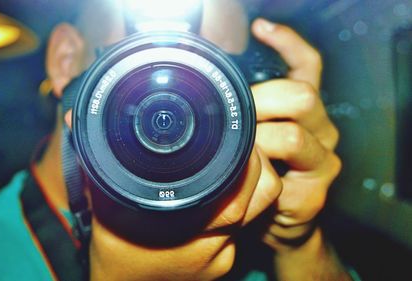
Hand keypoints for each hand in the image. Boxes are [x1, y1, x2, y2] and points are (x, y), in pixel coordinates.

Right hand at [87, 147, 281, 280]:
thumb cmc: (113, 251)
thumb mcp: (103, 204)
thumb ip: (98, 162)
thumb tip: (77, 121)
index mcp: (186, 224)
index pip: (240, 182)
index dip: (247, 155)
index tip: (238, 135)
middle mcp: (211, 244)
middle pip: (261, 194)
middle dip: (256, 163)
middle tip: (239, 145)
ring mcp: (221, 258)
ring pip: (256, 212)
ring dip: (251, 185)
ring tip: (230, 168)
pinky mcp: (224, 265)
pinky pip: (242, 229)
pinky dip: (234, 208)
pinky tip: (213, 200)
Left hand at [249, 18, 340, 249]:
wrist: (279, 224)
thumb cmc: (261, 174)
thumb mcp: (254, 137)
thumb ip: (246, 112)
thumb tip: (211, 89)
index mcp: (305, 109)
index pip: (307, 66)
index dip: (287, 43)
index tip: (260, 28)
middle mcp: (321, 128)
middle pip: (300, 95)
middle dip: (261, 102)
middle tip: (233, 120)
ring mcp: (323, 160)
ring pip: (292, 135)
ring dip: (257, 144)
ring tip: (238, 155)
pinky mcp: (315, 192)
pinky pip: (281, 178)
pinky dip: (258, 178)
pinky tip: (249, 182)